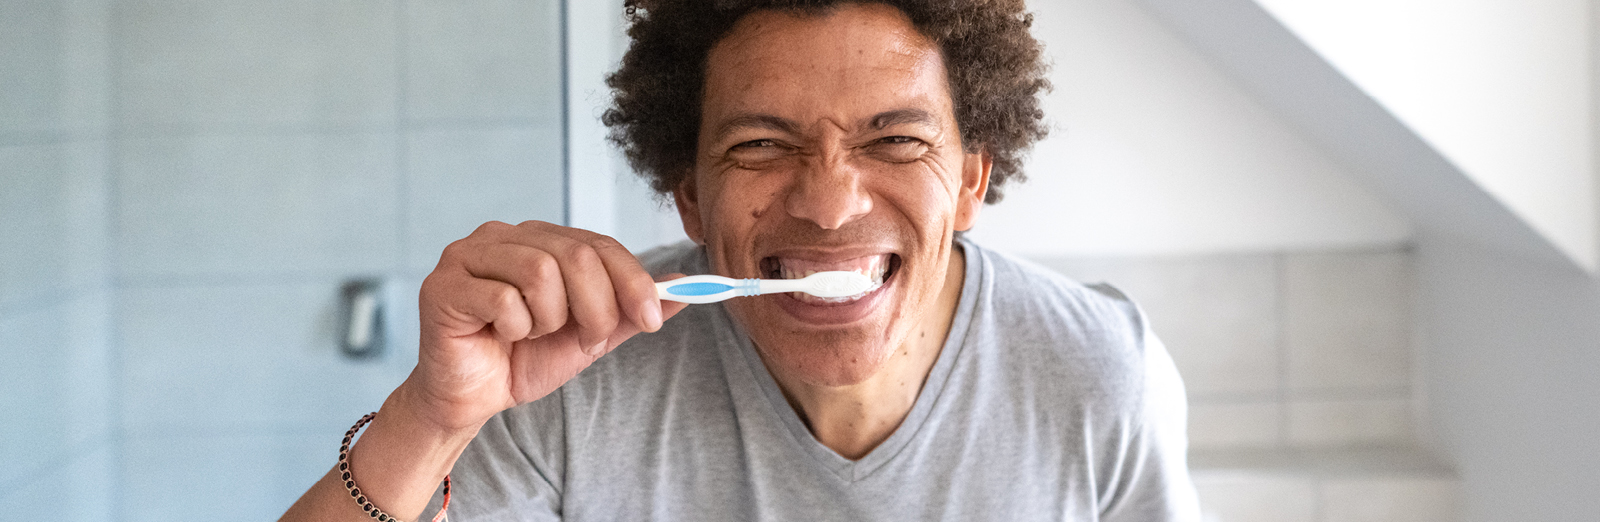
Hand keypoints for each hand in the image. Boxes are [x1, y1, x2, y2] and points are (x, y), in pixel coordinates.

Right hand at [398, 220, 688, 433]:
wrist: (472, 398)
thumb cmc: (522, 360)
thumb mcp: (588, 336)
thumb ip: (628, 311)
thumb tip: (682, 288)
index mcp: (539, 238)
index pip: (598, 244)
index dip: (632, 280)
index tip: (651, 319)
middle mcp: (503, 235)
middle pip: (575, 255)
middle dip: (596, 308)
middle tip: (585, 340)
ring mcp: (468, 255)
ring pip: (540, 273)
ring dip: (549, 320)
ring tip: (532, 334)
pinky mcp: (444, 284)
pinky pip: (502, 298)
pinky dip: (516, 328)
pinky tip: (502, 336)